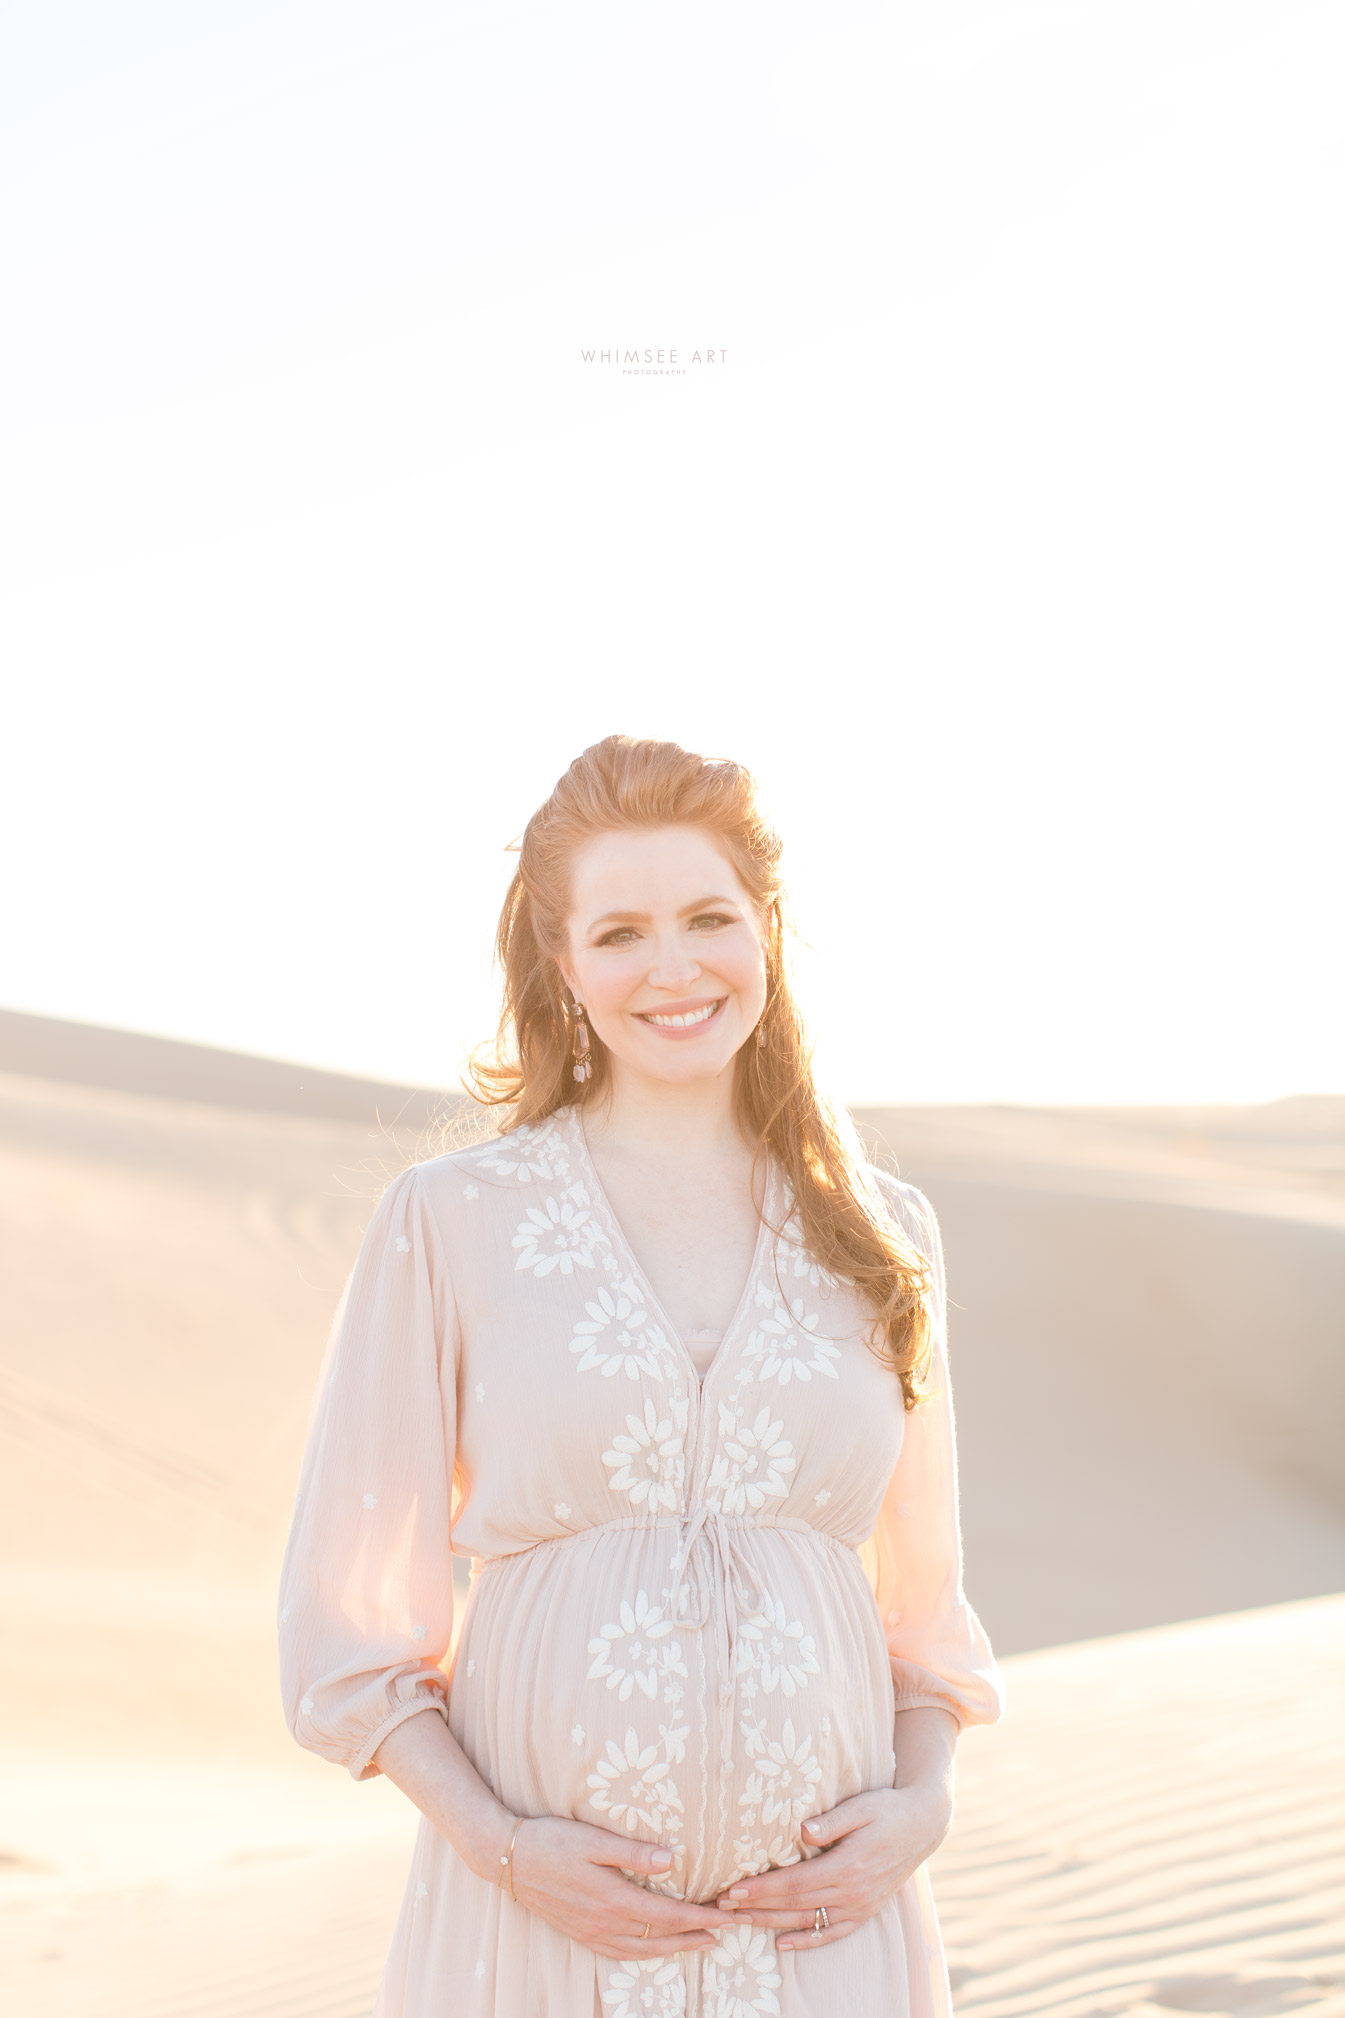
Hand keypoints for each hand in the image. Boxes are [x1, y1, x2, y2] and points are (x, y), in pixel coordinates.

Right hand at [509, 1816, 739, 1959]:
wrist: (508, 1860)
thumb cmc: (551, 1841)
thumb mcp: (593, 1840)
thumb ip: (632, 1852)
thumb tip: (672, 1859)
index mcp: (613, 1898)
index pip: (668, 1914)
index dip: (700, 1916)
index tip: (727, 1916)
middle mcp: (605, 1923)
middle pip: (660, 1937)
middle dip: (695, 1934)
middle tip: (726, 1931)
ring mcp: (591, 1932)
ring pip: (643, 1951)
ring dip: (675, 1948)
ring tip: (700, 1943)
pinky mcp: (580, 1934)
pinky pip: (620, 1953)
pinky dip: (644, 1954)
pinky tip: (653, 1949)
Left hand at [713, 1783, 953, 1949]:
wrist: (924, 1825)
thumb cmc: (888, 1809)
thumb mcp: (862, 1806)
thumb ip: (832, 1820)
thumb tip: (802, 1830)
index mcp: (848, 1866)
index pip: (794, 1883)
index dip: (762, 1888)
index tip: (733, 1889)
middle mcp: (853, 1892)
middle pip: (795, 1905)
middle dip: (756, 1906)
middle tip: (722, 1905)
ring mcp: (860, 1905)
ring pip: (808, 1921)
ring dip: (771, 1923)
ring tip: (740, 1921)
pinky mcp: (865, 1911)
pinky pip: (832, 1933)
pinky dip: (807, 1941)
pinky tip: (783, 1944)